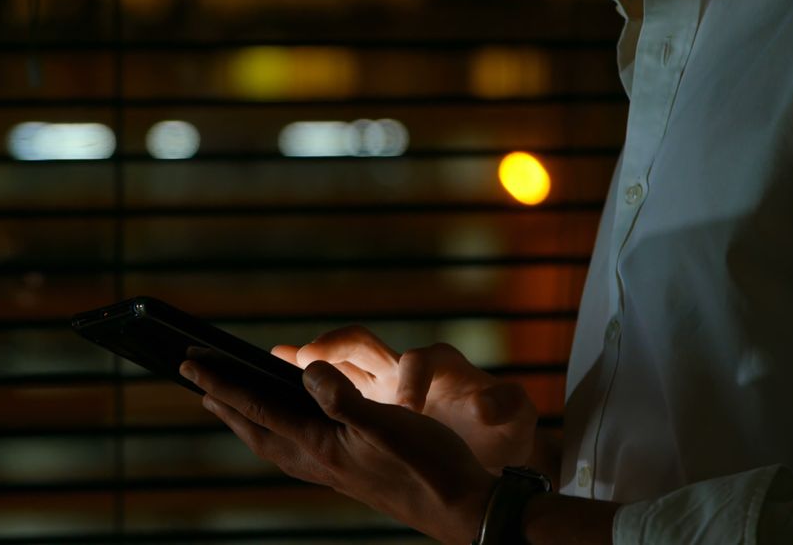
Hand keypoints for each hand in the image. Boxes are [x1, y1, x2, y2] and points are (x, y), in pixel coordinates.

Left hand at [180, 357, 496, 544]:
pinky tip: (293, 431)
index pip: (257, 408)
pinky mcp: (350, 474)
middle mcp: (318, 461)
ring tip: (233, 406)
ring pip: (275, 444)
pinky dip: (280, 434)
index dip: (222, 384)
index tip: (190, 365)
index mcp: (319, 445)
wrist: (461, 510)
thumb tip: (304, 370)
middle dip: (226, 405)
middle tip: (199, 384)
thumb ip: (341, 397)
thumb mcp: (387, 421)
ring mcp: (333, 471)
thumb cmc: (429, 466)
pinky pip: (298, 451)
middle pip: (257, 431)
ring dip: (249, 422)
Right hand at [272, 326, 537, 470]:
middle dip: (336, 346)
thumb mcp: (514, 417)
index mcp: (439, 366)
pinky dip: (306, 380)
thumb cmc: (505, 428)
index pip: (417, 360)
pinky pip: (333, 387)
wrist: (492, 448)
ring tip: (277, 357)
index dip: (412, 380)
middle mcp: (404, 369)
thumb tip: (488, 406)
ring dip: (310, 360)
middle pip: (363, 345)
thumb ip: (504, 405)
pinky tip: (277, 374)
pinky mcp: (370, 405)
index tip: (411, 409)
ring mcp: (383, 385)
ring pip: (341, 363)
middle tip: (306, 355)